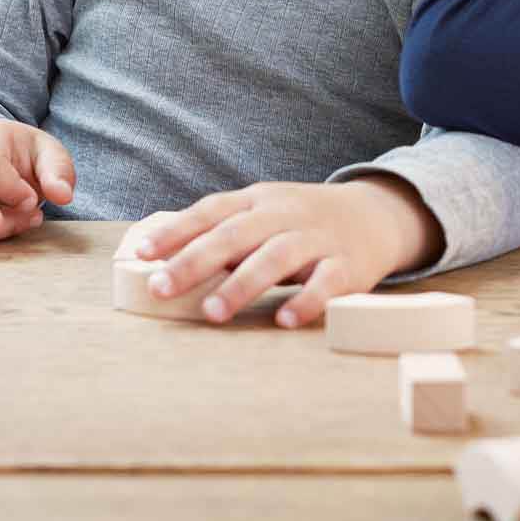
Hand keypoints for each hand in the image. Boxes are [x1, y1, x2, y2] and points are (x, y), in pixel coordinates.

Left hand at [132, 177, 444, 327]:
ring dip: (242, 283)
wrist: (378, 215)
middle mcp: (287, 214)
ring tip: (211, 312)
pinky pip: (327, 282)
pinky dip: (306, 300)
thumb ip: (222, 232)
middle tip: (159, 287)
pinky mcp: (349, 265)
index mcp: (260, 201)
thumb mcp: (265, 213)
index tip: (141, 255)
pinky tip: (284, 319)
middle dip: (196, 260)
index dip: (176, 231)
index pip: (212, 211)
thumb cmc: (303, 222)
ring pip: (278, 255)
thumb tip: (156, 260)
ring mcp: (319, 238)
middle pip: (237, 233)